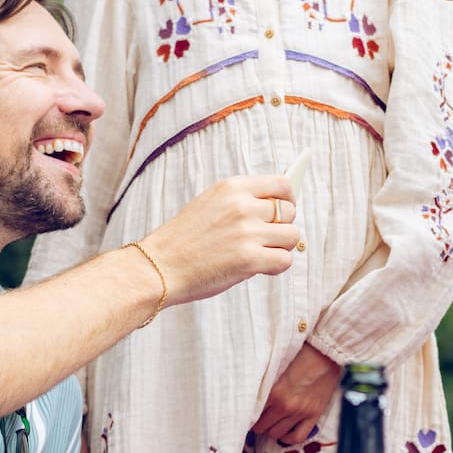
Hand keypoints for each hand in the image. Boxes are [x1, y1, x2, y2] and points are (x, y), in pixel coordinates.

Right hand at [143, 175, 300, 300]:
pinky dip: (276, 266)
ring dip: (281, 247)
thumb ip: (243, 201)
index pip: (282, 184)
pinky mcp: (249, 259)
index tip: (285, 209)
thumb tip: (282, 204)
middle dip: (283, 226)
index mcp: (232, 188)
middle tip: (265, 239)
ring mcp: (247, 232)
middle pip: (290, 211)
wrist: (159, 267)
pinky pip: (285, 260)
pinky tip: (258, 268)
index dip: (289, 198)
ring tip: (261, 253)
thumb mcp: (211, 204)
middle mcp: (242, 206)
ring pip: (292, 236)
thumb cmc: (185, 240)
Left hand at [254, 342, 339, 445]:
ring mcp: (300, 413)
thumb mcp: (276, 367)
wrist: (326, 353)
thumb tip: (251, 396)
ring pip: (276, 434)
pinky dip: (288, 438)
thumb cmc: (300, 354)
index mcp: (274, 392)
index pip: (252, 413)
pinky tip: (285, 432)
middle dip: (258, 423)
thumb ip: (265, 384)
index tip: (247, 412)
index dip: (247, 414)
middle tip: (258, 417)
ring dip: (271, 430)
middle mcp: (286, 405)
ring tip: (271, 422)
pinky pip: (298, 437)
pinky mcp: (314, 415)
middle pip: (262, 427)